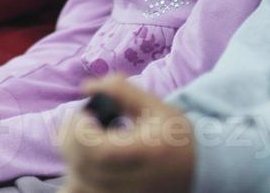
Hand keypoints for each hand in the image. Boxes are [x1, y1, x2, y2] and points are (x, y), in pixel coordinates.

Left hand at [60, 76, 195, 192]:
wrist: (199, 168)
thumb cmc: (175, 135)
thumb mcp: (154, 106)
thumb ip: (120, 91)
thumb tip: (87, 86)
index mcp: (144, 153)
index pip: (95, 149)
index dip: (80, 129)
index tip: (87, 114)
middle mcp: (132, 182)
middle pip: (79, 165)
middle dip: (71, 136)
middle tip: (84, 121)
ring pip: (76, 182)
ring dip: (72, 156)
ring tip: (88, 141)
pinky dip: (76, 178)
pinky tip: (84, 163)